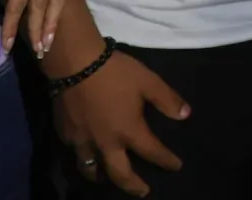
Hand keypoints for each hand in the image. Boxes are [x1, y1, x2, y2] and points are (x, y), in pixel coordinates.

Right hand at [54, 50, 188, 197]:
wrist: (75, 64)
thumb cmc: (116, 72)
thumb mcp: (149, 81)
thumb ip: (167, 100)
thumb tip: (186, 116)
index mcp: (128, 131)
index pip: (152, 152)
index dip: (166, 161)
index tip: (176, 167)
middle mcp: (105, 143)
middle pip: (119, 174)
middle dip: (133, 186)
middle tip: (143, 192)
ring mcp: (82, 141)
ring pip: (91, 170)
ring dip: (102, 178)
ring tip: (108, 180)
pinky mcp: (65, 134)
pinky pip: (76, 154)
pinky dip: (84, 159)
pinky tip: (86, 155)